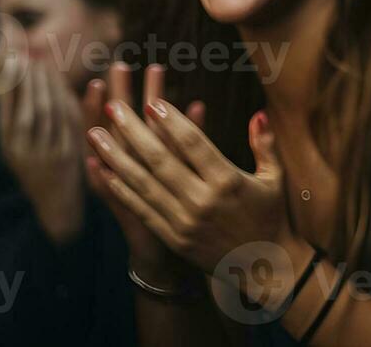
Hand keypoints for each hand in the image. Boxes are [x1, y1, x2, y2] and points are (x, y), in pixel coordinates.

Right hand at [0, 54, 84, 242]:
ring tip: (44, 65)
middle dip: (31, 80)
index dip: (13, 83)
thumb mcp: (20, 147)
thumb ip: (20, 117)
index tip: (15, 60)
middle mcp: (26, 150)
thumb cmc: (37, 167)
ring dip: (48, 85)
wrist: (57, 205)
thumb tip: (20, 77)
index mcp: (10, 146)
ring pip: (48, 112)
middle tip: (31, 57)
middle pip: (29, 107)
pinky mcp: (69, 154)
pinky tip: (65, 86)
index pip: (9, 109)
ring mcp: (48, 152)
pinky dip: (67, 101)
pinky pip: (68, 122)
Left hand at [86, 80, 291, 294]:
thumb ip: (265, 144)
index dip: (172, 122)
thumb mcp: (274, 178)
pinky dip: (121, 190)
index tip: (153, 102)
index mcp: (228, 181)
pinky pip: (142, 209)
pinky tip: (104, 171)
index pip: (194, 144)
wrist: (264, 267)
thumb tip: (258, 114)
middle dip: (133, 131)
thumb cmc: (270, 216)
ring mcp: (184, 222)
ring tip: (95, 135)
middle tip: (114, 108)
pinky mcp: (174, 238)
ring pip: (144, 183)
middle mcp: (202, 201)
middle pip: (161, 160)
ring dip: (116, 157)